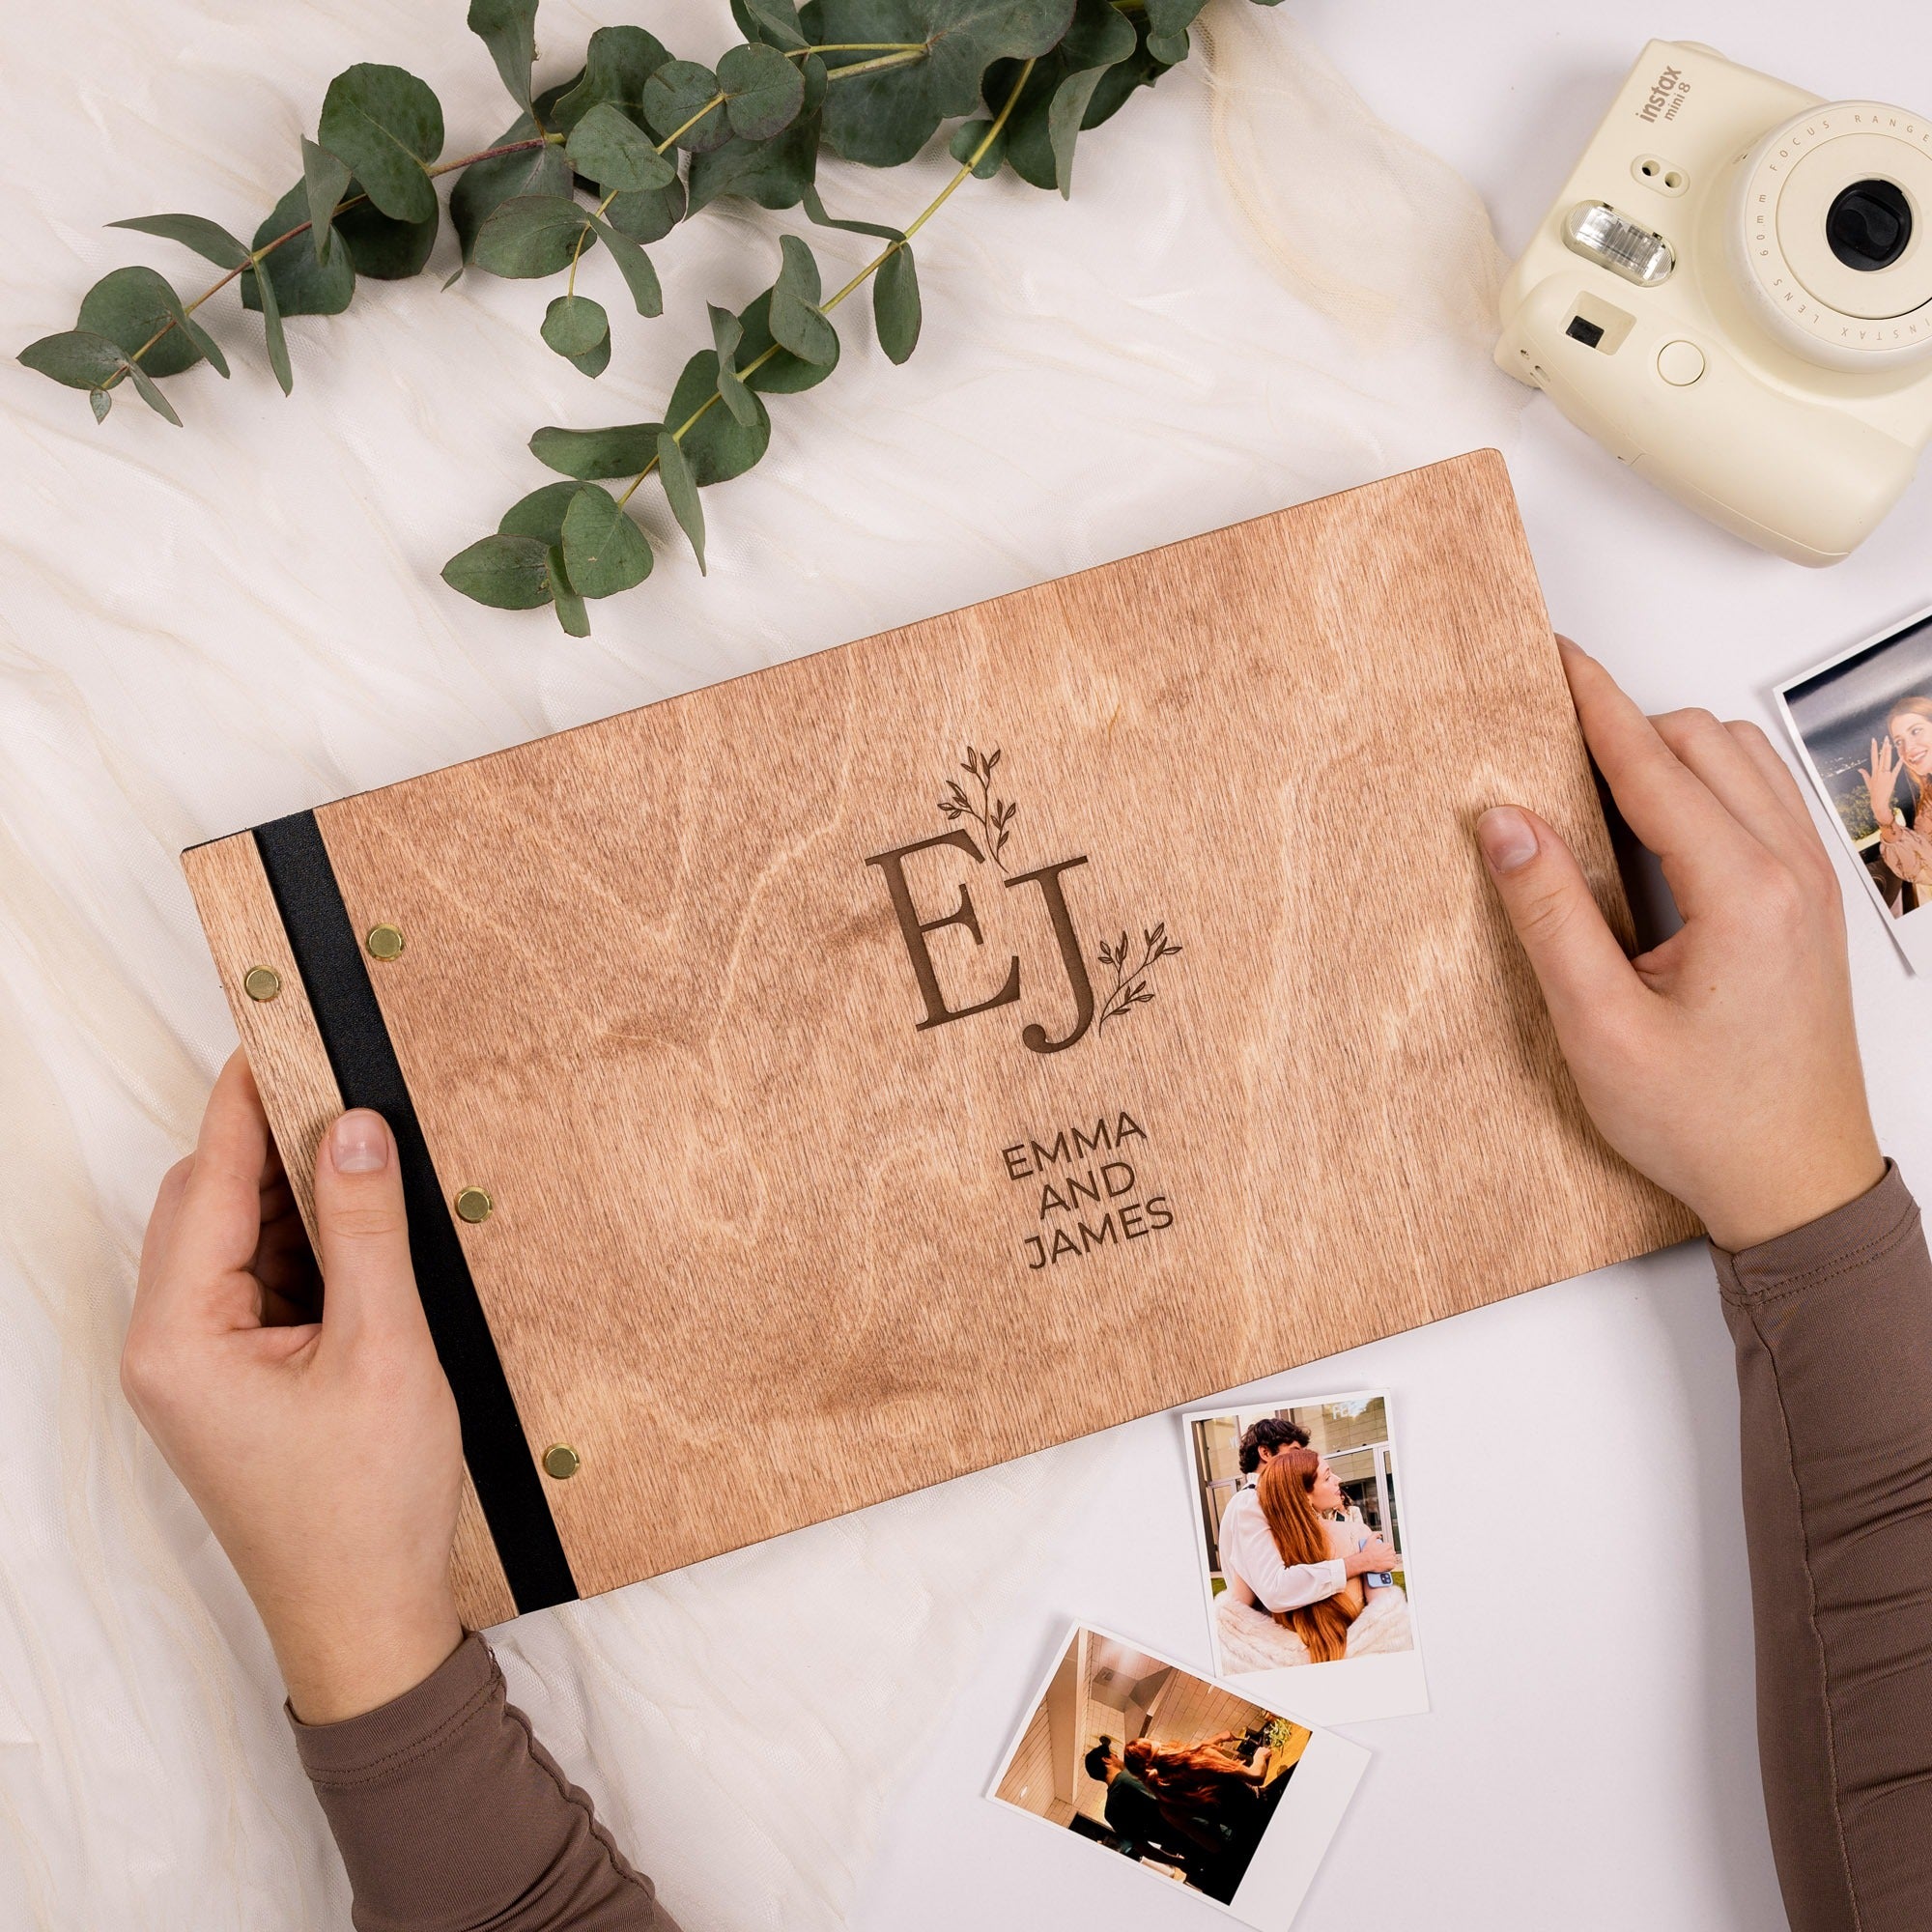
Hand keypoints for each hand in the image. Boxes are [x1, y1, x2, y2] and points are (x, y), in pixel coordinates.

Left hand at [123, 1051, 463, 1723]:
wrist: (368, 1622)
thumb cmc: (367, 1505)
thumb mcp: (384, 1350)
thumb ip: (366, 1230)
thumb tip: (353, 1128)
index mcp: (180, 1338)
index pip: (207, 1183)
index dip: (244, 1102)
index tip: (276, 1028)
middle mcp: (168, 1347)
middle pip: (208, 1205)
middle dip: (276, 1147)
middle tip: (349, 1090)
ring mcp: (197, 1369)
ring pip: (237, 1243)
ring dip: (298, 1201)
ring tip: (370, 1164)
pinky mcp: (235, 1383)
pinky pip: (261, 1285)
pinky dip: (308, 1250)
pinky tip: (365, 1234)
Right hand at [1344, 1536, 1396, 1577]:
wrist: (1366, 1561)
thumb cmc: (1368, 1552)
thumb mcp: (1370, 1540)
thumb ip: (1375, 1534)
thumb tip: (1380, 1535)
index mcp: (1387, 1546)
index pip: (1390, 1546)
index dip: (1386, 1549)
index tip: (1382, 1551)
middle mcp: (1390, 1552)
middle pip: (1392, 1552)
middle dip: (1388, 1554)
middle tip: (1382, 1556)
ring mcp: (1391, 1559)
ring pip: (1393, 1559)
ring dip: (1389, 1559)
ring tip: (1384, 1561)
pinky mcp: (1391, 1565)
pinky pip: (1393, 1565)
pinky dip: (1390, 1565)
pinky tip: (1385, 1565)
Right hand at [1476, 640, 1882, 1252]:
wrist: (1795, 1184)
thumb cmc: (1708, 1121)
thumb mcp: (1599, 1027)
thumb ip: (1550, 915)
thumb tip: (1506, 824)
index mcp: (1743, 893)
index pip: (1654, 763)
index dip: (1593, 704)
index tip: (1555, 660)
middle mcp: (1792, 874)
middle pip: (1705, 740)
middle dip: (1626, 723)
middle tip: (1552, 733)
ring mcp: (1811, 885)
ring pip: (1741, 761)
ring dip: (1670, 753)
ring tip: (1597, 781)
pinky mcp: (1811, 905)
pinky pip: (1762, 801)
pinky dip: (1706, 786)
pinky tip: (1656, 828)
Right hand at [1861, 736, 1900, 831]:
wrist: (1879, 800)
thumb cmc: (1873, 792)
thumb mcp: (1868, 782)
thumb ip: (1864, 774)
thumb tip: (1860, 769)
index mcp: (1874, 771)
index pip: (1873, 756)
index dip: (1874, 748)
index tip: (1874, 740)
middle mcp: (1880, 771)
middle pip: (1881, 756)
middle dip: (1883, 746)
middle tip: (1885, 738)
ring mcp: (1886, 774)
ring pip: (1888, 760)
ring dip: (1889, 752)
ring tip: (1890, 743)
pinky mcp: (1892, 778)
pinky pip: (1896, 769)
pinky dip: (1899, 763)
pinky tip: (1901, 757)